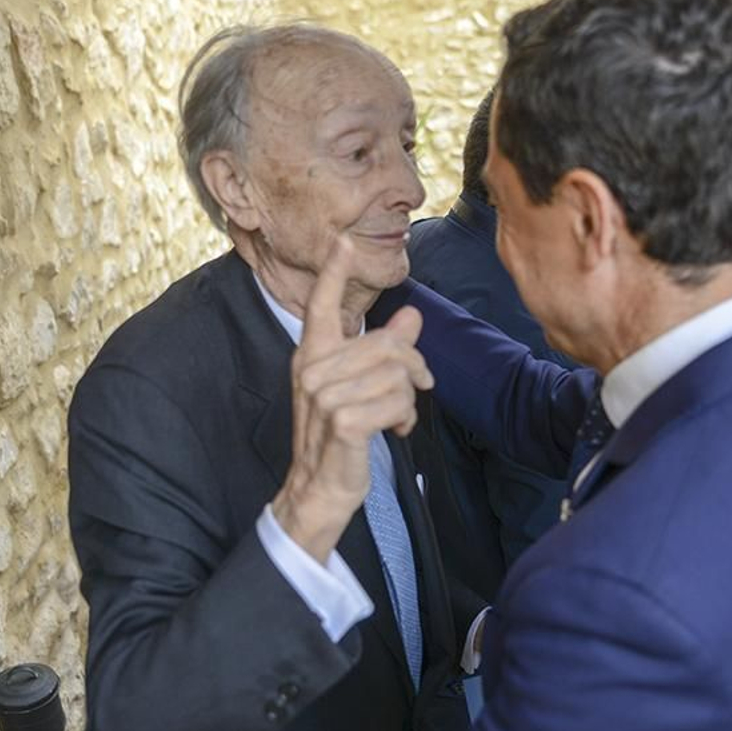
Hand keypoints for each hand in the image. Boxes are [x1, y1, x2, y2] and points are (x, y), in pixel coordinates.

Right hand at [273, 236, 433, 561]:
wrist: (318, 489)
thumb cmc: (338, 439)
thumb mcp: (361, 389)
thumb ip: (383, 351)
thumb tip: (411, 316)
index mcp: (313, 355)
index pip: (323, 306)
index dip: (334, 273)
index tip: (344, 242)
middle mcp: (313, 368)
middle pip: (388, 344)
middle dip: (414, 368)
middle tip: (418, 390)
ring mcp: (324, 394)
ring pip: (397, 374)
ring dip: (409, 401)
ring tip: (398, 418)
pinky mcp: (343, 420)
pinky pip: (398, 402)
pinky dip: (406, 418)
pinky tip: (396, 431)